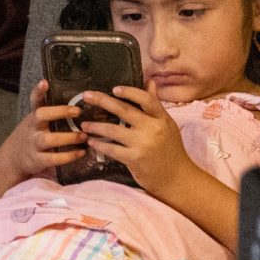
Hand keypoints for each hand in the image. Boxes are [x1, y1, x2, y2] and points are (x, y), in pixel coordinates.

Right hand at [0, 79, 86, 180]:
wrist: (12, 160)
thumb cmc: (33, 136)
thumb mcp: (36, 121)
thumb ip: (50, 112)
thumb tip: (80, 99)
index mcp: (34, 116)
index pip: (34, 100)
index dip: (38, 92)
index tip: (44, 83)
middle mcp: (33, 128)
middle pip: (41, 115)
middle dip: (59, 112)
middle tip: (77, 111)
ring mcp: (34, 144)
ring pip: (49, 139)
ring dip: (68, 137)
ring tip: (83, 136)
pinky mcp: (38, 160)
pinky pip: (54, 158)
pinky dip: (69, 156)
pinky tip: (81, 152)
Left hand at [74, 85, 195, 200]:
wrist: (175, 177)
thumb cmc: (170, 150)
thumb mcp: (167, 125)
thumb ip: (155, 105)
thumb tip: (149, 81)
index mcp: (162, 118)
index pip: (146, 99)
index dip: (129, 92)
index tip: (114, 88)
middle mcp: (153, 128)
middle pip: (124, 110)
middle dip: (103, 101)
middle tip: (86, 96)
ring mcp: (143, 143)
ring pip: (113, 130)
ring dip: (96, 126)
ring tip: (84, 125)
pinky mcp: (134, 158)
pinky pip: (111, 149)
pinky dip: (99, 145)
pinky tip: (91, 142)